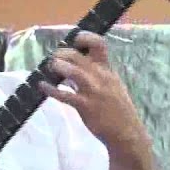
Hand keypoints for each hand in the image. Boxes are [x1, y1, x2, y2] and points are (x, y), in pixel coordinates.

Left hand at [37, 32, 152, 160]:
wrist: (127, 132)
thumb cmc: (119, 109)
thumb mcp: (114, 85)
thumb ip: (99, 74)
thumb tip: (80, 65)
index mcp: (108, 70)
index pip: (99, 44)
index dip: (85, 37)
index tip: (74, 39)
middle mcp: (100, 77)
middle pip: (77, 56)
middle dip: (61, 53)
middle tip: (53, 57)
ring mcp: (93, 91)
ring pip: (72, 71)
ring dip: (57, 66)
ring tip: (50, 67)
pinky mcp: (85, 106)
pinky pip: (64, 95)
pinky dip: (50, 89)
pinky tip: (42, 86)